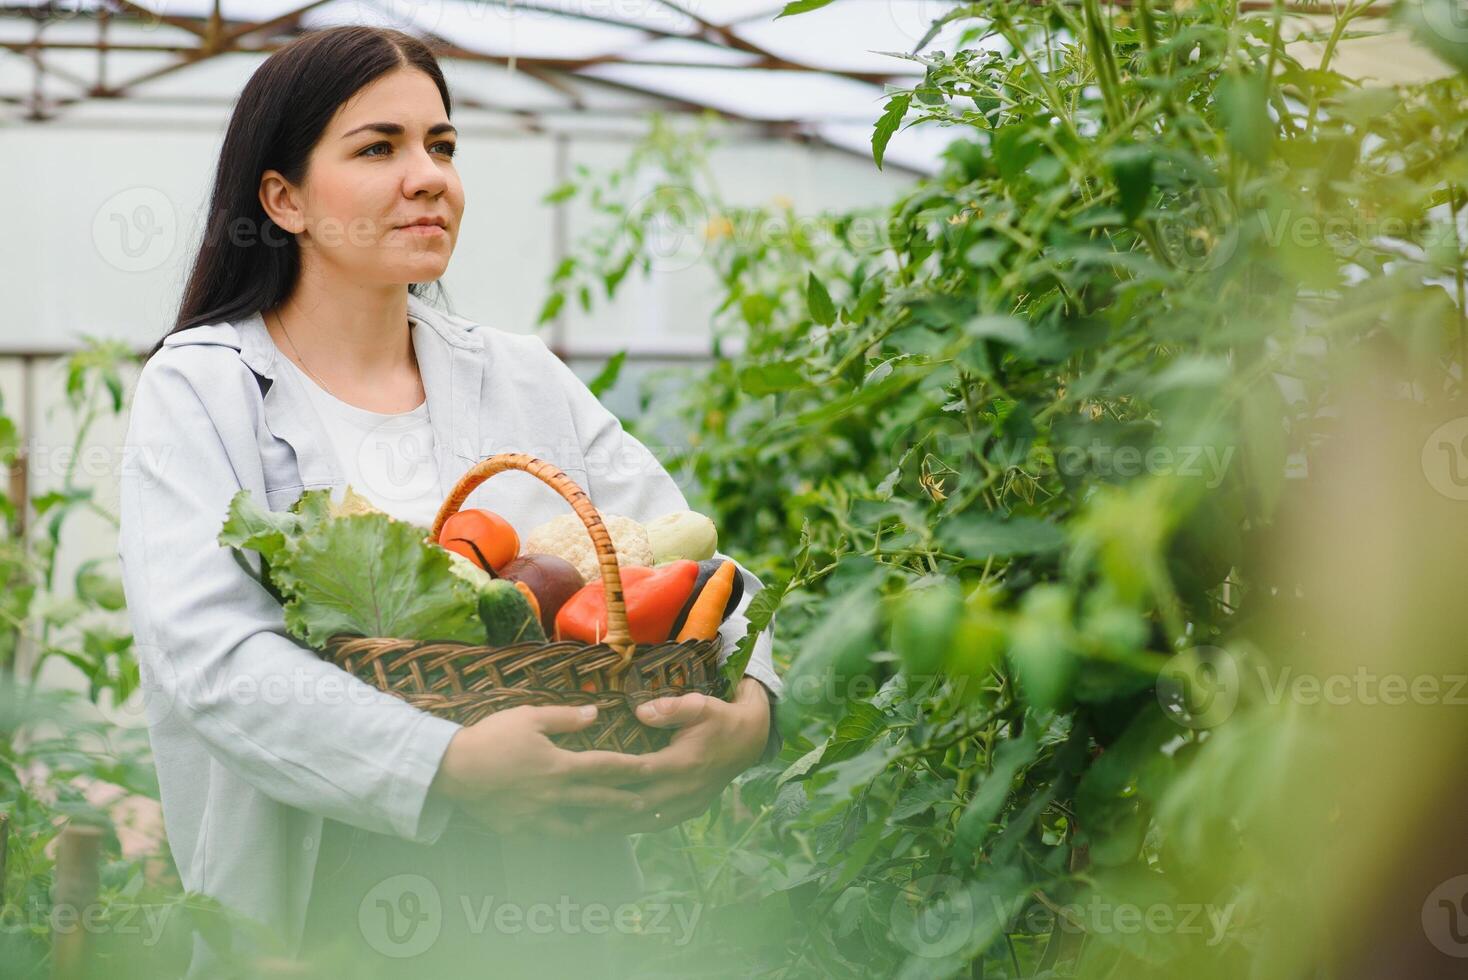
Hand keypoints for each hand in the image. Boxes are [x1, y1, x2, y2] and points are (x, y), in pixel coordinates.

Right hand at [428, 704, 648, 835]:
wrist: (452, 769)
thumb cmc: (491, 738)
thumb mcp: (529, 717)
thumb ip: (565, 718)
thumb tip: (595, 713)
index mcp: (559, 766)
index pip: (604, 768)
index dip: (630, 768)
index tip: (650, 768)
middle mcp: (553, 795)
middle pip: (597, 801)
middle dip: (624, 803)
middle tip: (645, 805)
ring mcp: (535, 817)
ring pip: (575, 827)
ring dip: (597, 826)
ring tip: (612, 825)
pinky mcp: (517, 830)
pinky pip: (544, 837)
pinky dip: (559, 835)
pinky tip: (566, 834)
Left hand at [574, 678, 772, 835]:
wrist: (750, 740)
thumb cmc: (720, 718)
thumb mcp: (700, 704)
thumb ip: (671, 708)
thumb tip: (639, 712)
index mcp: (683, 762)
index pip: (639, 773)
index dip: (610, 778)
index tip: (581, 781)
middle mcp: (684, 789)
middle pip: (636, 805)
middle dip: (603, 811)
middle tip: (568, 814)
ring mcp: (688, 804)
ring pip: (645, 822)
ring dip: (614, 826)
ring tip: (581, 828)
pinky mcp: (691, 811)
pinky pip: (658, 825)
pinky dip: (634, 829)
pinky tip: (613, 829)